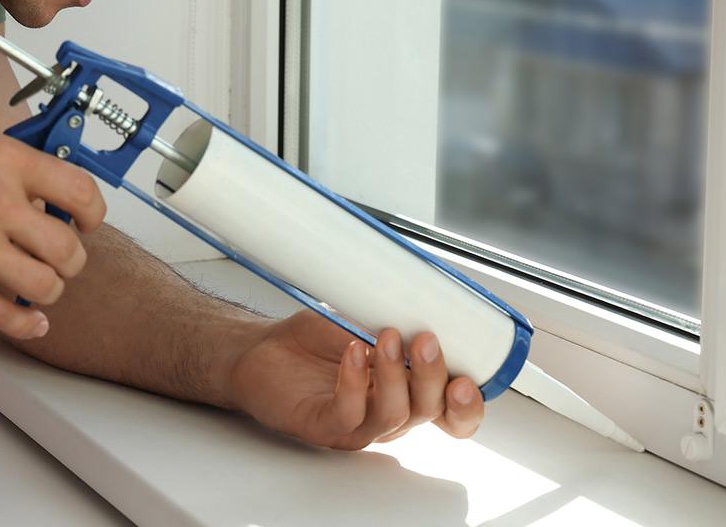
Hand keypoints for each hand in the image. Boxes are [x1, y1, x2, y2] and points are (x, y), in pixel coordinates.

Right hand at [0, 122, 106, 339]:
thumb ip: (10, 160)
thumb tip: (48, 184)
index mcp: (0, 160)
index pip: (79, 190)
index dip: (92, 212)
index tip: (87, 220)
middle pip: (68, 246)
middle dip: (72, 256)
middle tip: (62, 256)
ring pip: (46, 285)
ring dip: (50, 288)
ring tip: (39, 280)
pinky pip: (8, 317)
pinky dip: (28, 324)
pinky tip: (31, 319)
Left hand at [228, 309, 483, 449]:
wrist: (258, 350)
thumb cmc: (310, 342)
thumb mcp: (361, 322)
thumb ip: (395, 320)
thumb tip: (426, 299)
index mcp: (404, 392)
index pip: (449, 414)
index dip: (466, 407)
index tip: (467, 381)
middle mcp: (385, 413)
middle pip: (427, 411)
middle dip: (432, 376)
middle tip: (425, 341)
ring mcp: (355, 424)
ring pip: (393, 415)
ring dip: (394, 375)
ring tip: (385, 339)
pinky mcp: (322, 426)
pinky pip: (348, 414)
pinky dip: (354, 383)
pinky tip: (353, 354)